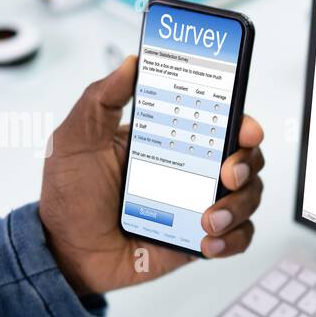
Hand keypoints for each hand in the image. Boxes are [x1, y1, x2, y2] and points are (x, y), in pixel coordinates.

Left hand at [38, 56, 265, 296]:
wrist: (67, 253)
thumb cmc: (70, 197)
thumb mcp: (76, 139)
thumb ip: (100, 99)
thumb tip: (130, 63)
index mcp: (170, 140)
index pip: (219, 121)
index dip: (242, 121)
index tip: (245, 129)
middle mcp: (192, 169)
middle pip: (245, 158)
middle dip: (246, 164)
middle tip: (226, 176)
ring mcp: (199, 204)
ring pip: (248, 196)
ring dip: (238, 207)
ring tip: (208, 220)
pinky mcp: (202, 238)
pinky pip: (239, 236)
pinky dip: (233, 238)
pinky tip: (208, 242)